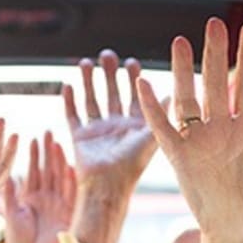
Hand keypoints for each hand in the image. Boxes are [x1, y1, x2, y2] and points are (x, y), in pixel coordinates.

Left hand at [0, 131, 75, 242]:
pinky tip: (69, 164)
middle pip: (47, 172)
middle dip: (47, 152)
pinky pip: (72, 193)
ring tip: (56, 142)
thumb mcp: (11, 218)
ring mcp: (60, 207)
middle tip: (46, 132)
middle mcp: (47, 202)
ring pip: (59, 178)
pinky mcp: (70, 214)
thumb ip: (10, 197)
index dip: (33, 156)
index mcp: (31, 202)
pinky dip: (71, 179)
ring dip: (58, 161)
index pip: (33, 174)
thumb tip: (5, 176)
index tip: (31, 138)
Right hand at [63, 50, 159, 242]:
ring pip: (92, 100)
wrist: (108, 187)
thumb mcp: (150, 136)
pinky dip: (69, 100)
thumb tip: (174, 91)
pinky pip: (73, 115)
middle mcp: (117, 127)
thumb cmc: (132, 165)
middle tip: (108, 55)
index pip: (135, 96)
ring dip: (88, 81)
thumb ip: (159, 114)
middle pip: (112, 94)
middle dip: (110, 74)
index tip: (131, 61)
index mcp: (136, 126)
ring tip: (85, 62)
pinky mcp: (80, 137)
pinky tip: (68, 84)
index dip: (133, 78)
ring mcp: (98, 131)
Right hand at [137, 18, 242, 242]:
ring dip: (183, 71)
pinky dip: (153, 110)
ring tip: (180, 41)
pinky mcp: (181, 161)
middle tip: (214, 24)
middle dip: (216, 53)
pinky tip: (144, 86)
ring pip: (189, 99)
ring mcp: (201, 145)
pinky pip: (164, 131)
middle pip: (218, 84)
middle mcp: (224, 133)